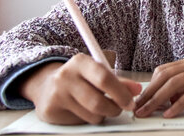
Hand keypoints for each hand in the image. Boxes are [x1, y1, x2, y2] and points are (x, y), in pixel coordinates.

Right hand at [18, 53, 141, 124]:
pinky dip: (87, 119)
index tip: (131, 102)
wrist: (46, 85)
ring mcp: (56, 95)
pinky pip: (80, 122)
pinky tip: (83, 110)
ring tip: (99, 106)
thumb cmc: (79, 78)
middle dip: (114, 109)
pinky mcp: (51, 112)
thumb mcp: (97, 72)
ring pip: (91, 115)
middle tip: (120, 108)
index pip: (105, 79)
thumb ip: (118, 81)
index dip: (121, 93)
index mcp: (80, 62)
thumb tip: (137, 90)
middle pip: (98, 102)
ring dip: (102, 115)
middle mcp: (65, 77)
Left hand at [134, 56, 183, 117]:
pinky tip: (170, 113)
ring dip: (156, 99)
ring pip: (174, 84)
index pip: (163, 71)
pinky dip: (178, 104)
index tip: (138, 99)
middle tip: (136, 108)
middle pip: (164, 77)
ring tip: (146, 112)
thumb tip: (167, 100)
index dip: (148, 85)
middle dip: (147, 94)